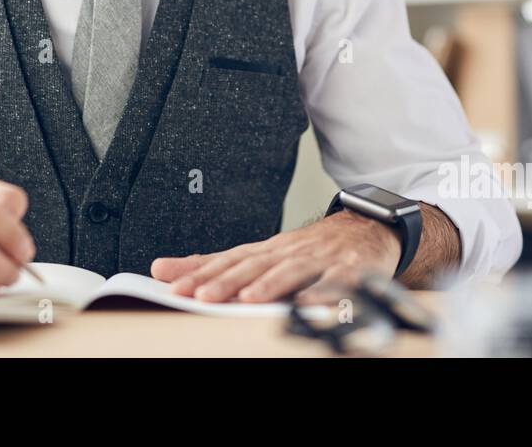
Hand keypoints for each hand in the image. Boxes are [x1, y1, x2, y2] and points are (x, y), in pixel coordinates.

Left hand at [150, 210, 401, 303]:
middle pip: (254, 266)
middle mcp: (289, 252)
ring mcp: (319, 260)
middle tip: (201, 296)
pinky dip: (321, 293)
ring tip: (248, 298)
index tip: (173, 285)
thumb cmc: (310, 249)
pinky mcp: (349, 270)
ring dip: (270, 284)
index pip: (227, 260)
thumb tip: (164, 269)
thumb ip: (217, 265)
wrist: (366, 228)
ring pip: (291, 271)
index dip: (200, 273)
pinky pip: (335, 283)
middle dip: (226, 281)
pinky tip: (306, 303)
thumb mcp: (263, 254)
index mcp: (267, 250)